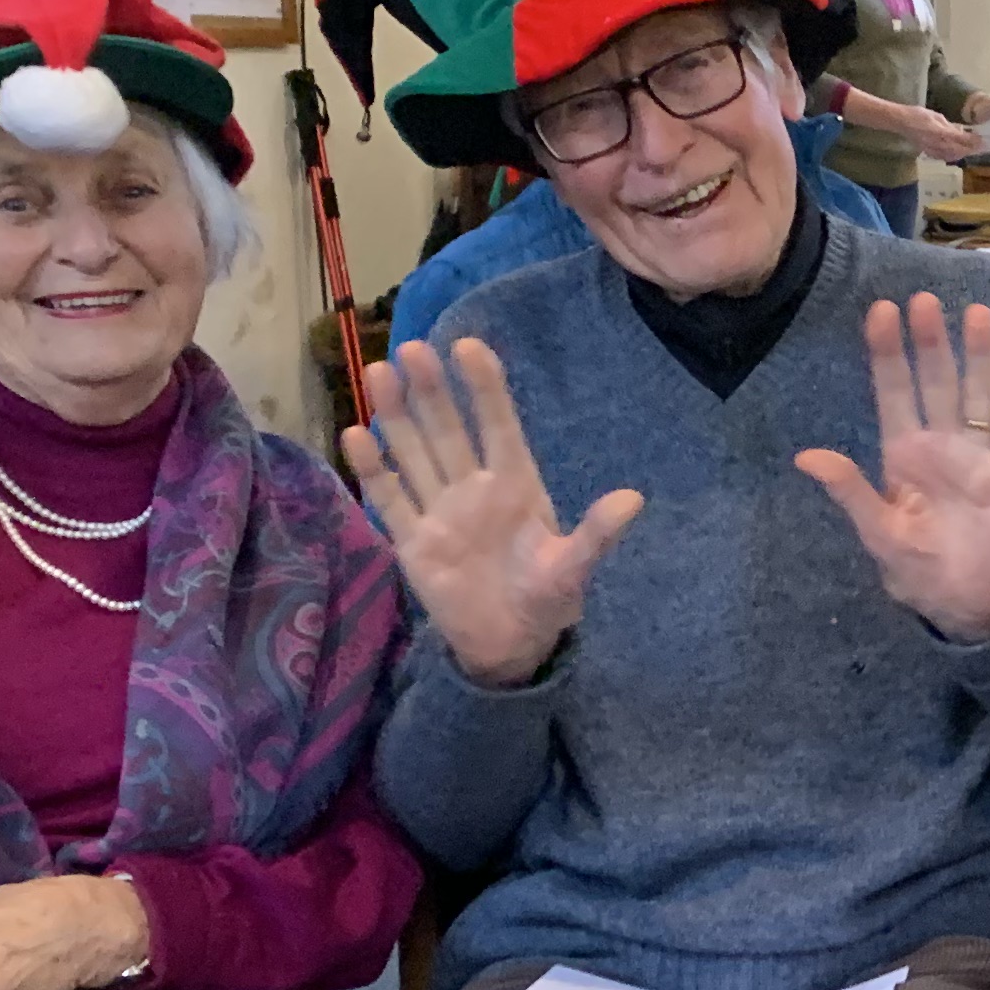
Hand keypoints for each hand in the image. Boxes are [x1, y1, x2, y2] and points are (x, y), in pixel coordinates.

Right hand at [344, 340, 643, 686]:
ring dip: (396, 415)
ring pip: (414, 453)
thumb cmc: (546, 597)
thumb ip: (596, 535)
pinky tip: (355, 433)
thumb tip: (633, 500)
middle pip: (448, 430)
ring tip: (377, 372)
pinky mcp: (413, 541)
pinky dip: (373, 469)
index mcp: (516, 485)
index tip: (468, 345)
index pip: (498, 426)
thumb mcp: (573, 568)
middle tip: (410, 346)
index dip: (484, 388)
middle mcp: (474, 488)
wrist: (510, 644)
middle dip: (430, 390)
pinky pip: (391, 499)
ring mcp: (440, 511)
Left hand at [795, 294, 989, 641]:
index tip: (881, 311)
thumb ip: (850, 491)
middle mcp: (939, 444)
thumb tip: (806, 457)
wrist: (965, 604)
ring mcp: (977, 456)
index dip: (887, 353)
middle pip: (935, 382)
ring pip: (977, 395)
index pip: (893, 392)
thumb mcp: (877, 534)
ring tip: (978, 314)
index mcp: (903, 454)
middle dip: (930, 342)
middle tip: (925, 298)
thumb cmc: (916, 570)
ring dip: (979, 356)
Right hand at [848, 92, 985, 161]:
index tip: (984, 140)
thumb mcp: (937, 116)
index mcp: (942, 133)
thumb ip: (951, 126)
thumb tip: (963, 132)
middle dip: (972, 149)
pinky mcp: (929, 152)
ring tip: (972, 148)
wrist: (900, 121)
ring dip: (964, 153)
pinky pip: (944, 157)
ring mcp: (933, 150)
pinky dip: (953, 155)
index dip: (975, 142)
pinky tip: (956, 151)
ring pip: (953, 156)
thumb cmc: (918, 115)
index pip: (963, 141)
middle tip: (981, 145)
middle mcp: (939, 144)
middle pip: (960, 151)